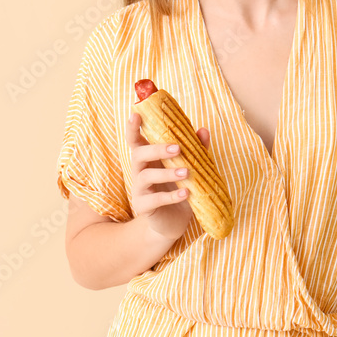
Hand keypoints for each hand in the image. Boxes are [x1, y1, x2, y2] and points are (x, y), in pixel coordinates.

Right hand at [126, 112, 211, 241]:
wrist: (174, 223)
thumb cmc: (180, 189)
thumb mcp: (190, 168)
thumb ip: (196, 149)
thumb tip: (203, 130)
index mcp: (148, 158)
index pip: (136, 140)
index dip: (133, 127)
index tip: (136, 114)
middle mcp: (139, 171)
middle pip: (139, 154)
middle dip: (157, 149)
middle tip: (178, 148)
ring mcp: (139, 190)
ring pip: (146, 176)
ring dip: (167, 173)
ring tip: (187, 172)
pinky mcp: (143, 207)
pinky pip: (154, 200)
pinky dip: (171, 196)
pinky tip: (186, 193)